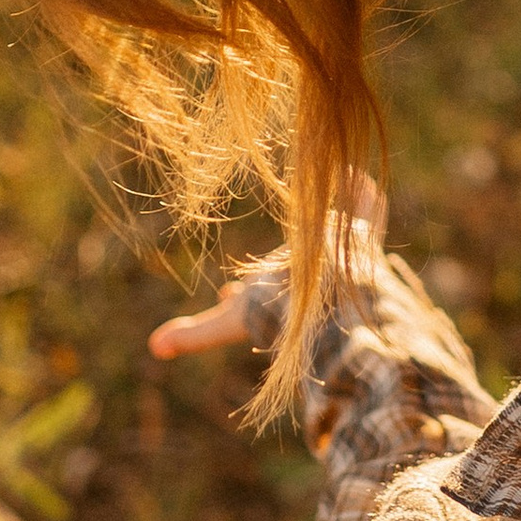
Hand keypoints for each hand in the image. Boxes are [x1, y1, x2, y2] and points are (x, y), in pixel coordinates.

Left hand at [146, 177, 385, 362]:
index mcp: (277, 290)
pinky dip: (361, 193)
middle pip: (294, 264)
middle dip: (288, 261)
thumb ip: (195, 334)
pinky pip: (366, 209)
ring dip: (327, 223)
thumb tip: (154, 348)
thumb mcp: (229, 322)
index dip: (237, 297)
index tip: (227, 292)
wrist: (328, 301)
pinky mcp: (365, 235)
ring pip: (331, 235)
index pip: (252, 294)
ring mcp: (340, 251)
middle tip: (279, 247)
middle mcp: (310, 271)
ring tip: (318, 196)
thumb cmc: (276, 310)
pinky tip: (353, 172)